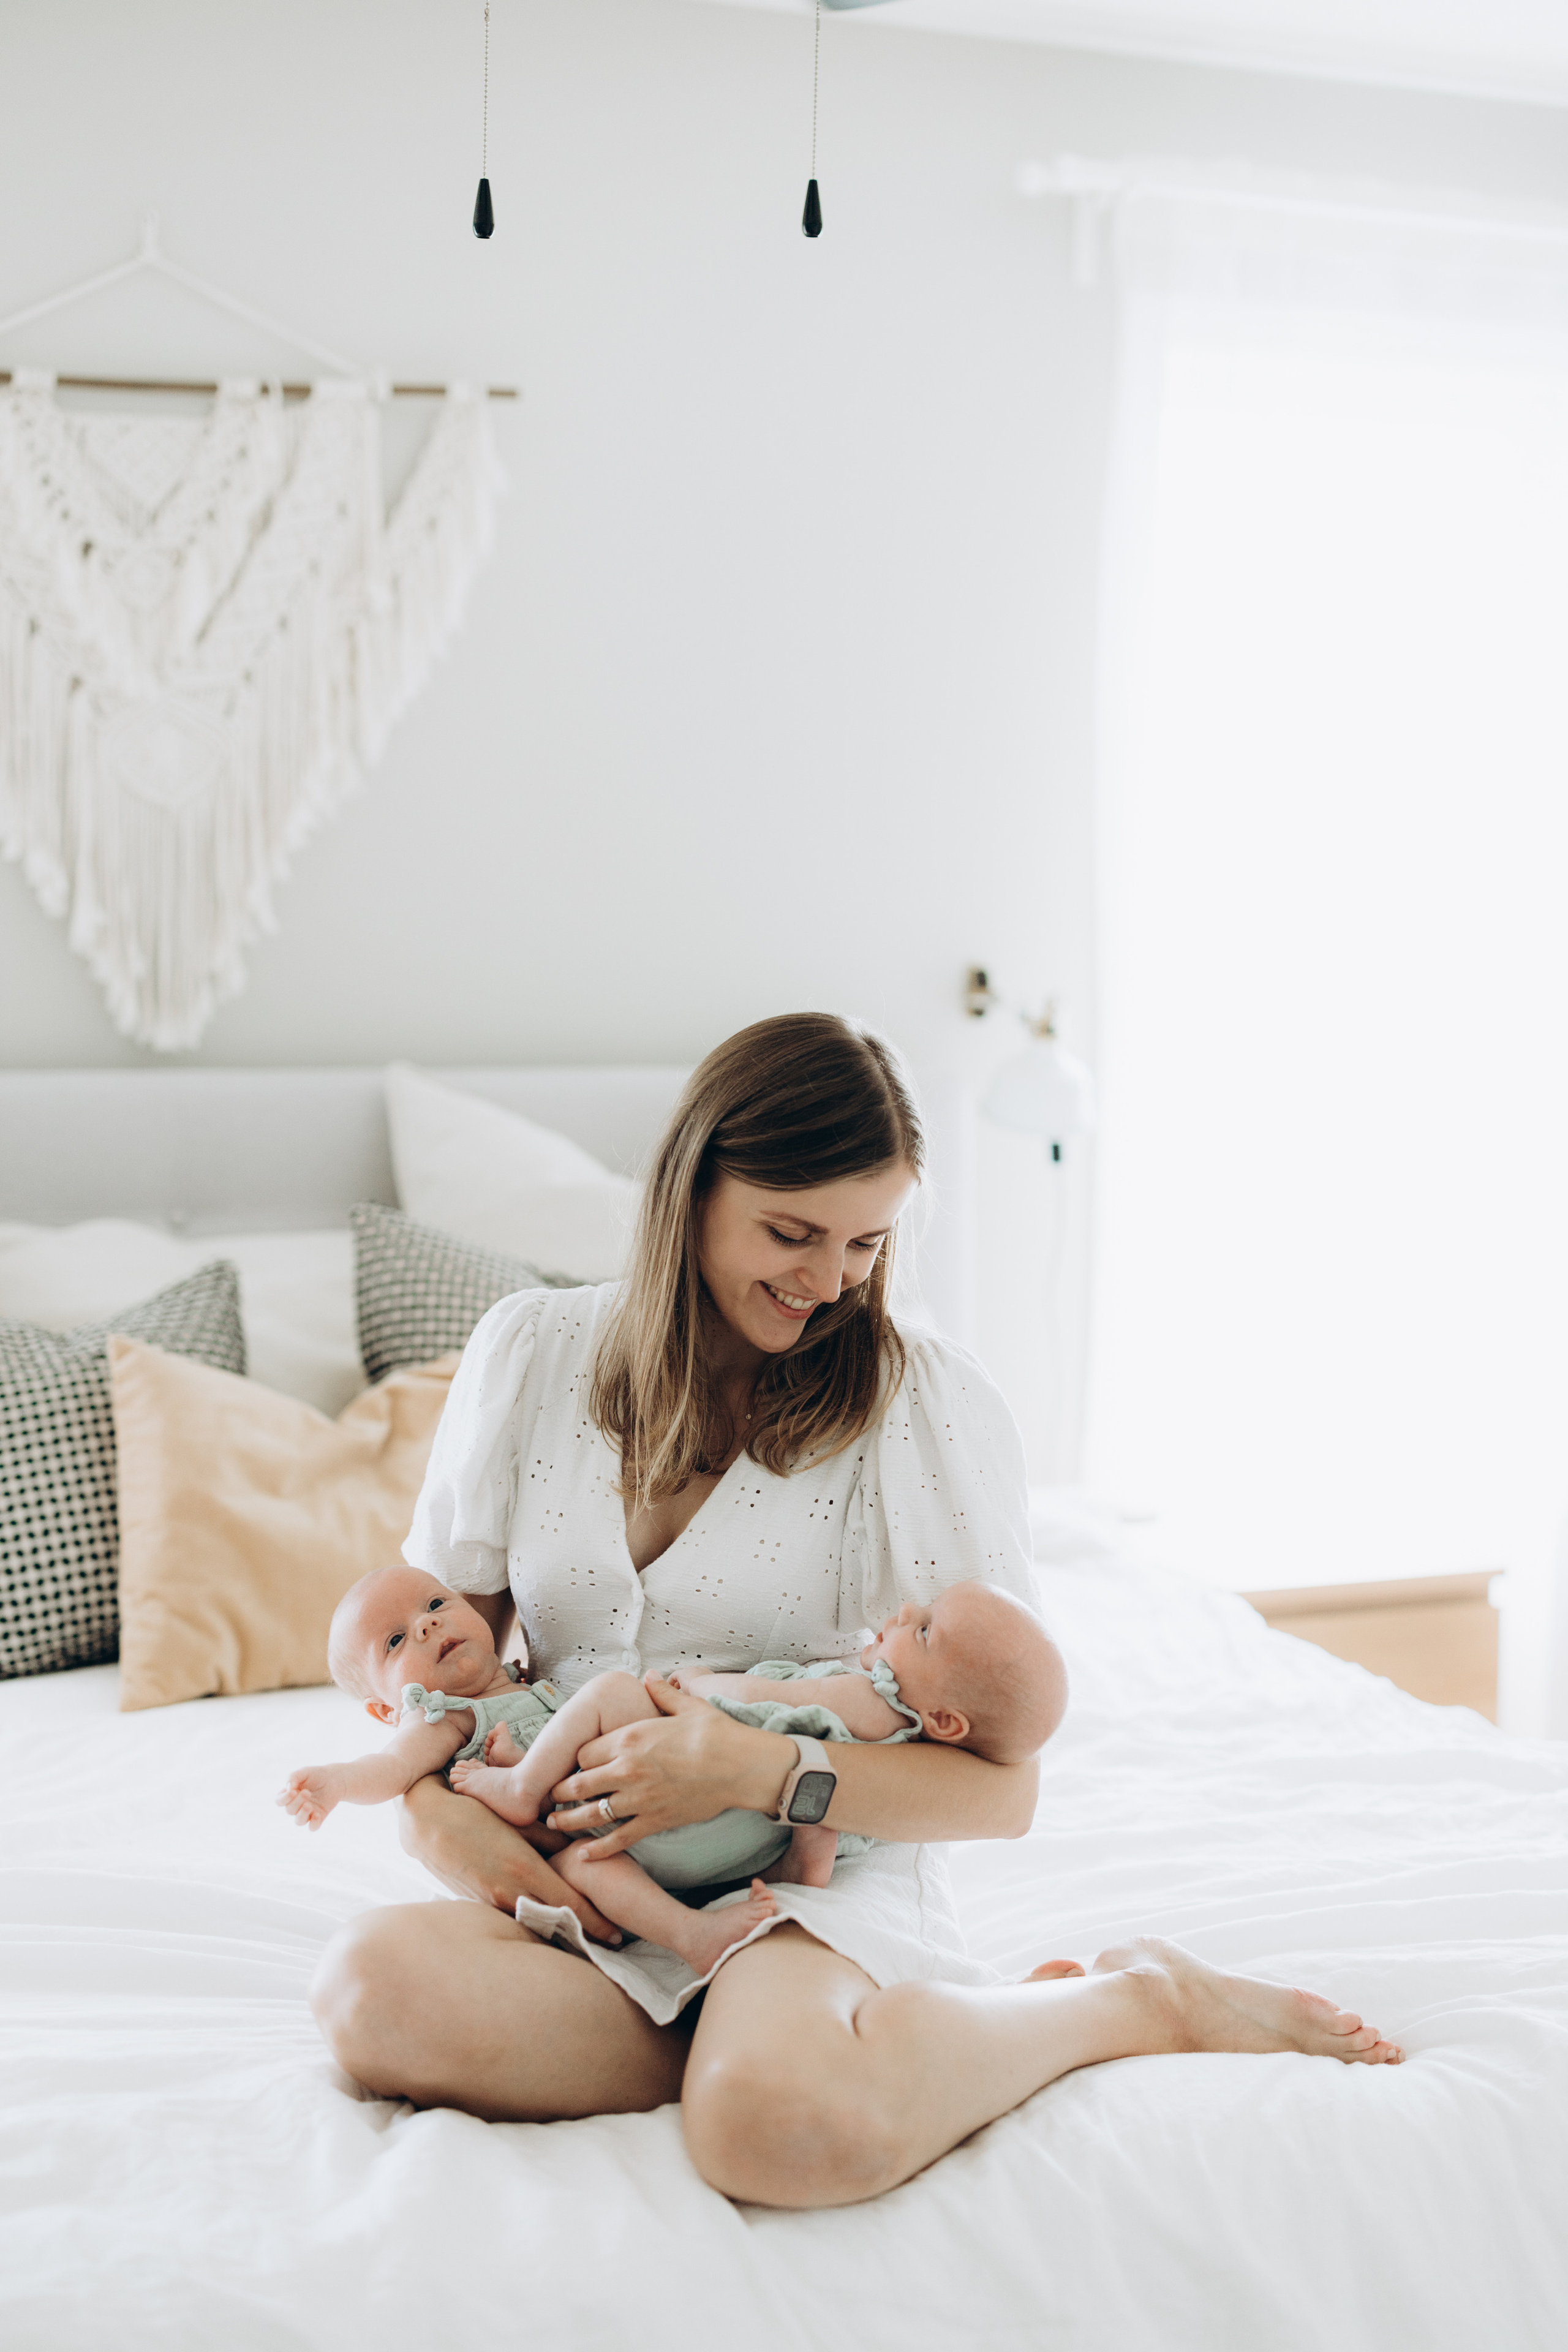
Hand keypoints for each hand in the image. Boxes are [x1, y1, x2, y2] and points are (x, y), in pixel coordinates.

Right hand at [277, 1764, 344, 1830]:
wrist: (334, 1778)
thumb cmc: (316, 1775)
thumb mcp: (304, 1772)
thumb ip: (293, 1777)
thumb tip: (288, 1788)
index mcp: (289, 1795)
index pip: (279, 1801)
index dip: (284, 1799)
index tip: (293, 1791)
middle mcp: (296, 1806)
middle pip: (289, 1810)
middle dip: (297, 1802)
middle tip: (307, 1792)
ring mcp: (307, 1812)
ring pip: (299, 1821)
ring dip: (302, 1814)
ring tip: (309, 1805)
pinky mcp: (319, 1817)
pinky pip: (313, 1827)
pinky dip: (314, 1823)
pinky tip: (317, 1814)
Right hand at [398, 1774, 622, 1942]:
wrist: (427, 1824)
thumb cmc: (475, 1814)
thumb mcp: (519, 1823)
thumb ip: (550, 1840)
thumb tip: (576, 1850)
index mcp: (525, 1869)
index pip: (571, 1905)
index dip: (597, 1923)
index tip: (618, 1935)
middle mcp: (510, 1893)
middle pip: (556, 1923)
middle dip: (582, 1934)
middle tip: (609, 1943)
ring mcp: (492, 1903)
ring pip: (533, 1924)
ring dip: (556, 1930)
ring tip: (583, 1936)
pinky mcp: (478, 1906)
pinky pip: (511, 1918)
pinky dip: (530, 1922)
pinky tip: (543, 1924)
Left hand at [545, 1675, 794, 1859]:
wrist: (740, 1766)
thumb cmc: (715, 1732)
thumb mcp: (687, 1705)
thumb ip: (661, 1694)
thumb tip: (649, 1676)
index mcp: (630, 1738)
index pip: (585, 1752)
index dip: (576, 1760)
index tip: (573, 1765)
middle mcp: (627, 1769)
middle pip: (579, 1784)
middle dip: (562, 1791)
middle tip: (551, 1797)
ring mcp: (638, 1798)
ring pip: (592, 1813)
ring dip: (569, 1820)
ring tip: (554, 1823)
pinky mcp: (653, 1821)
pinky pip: (619, 1838)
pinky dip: (599, 1849)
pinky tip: (584, 1854)